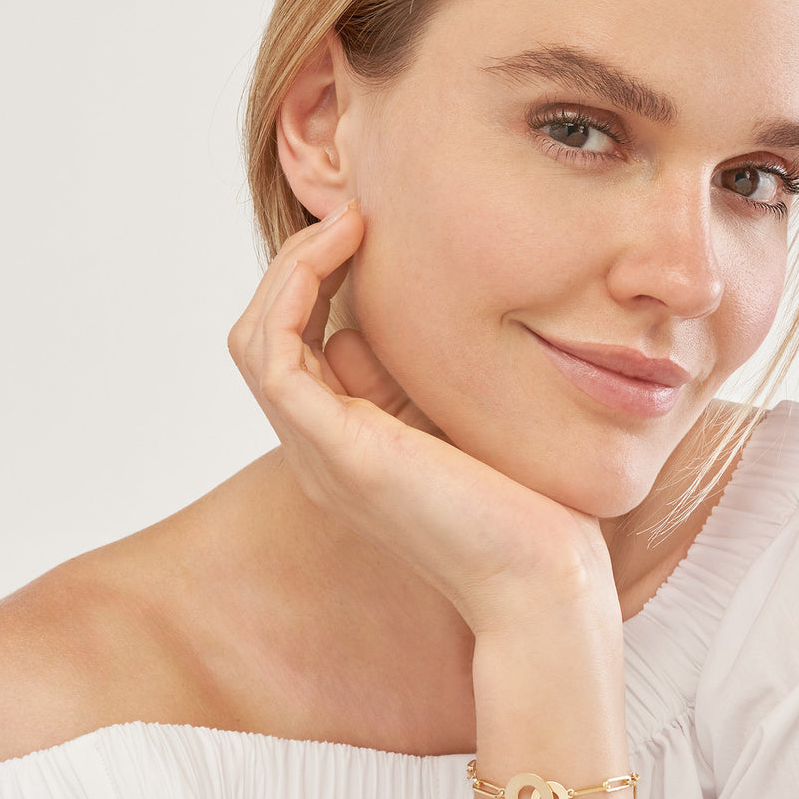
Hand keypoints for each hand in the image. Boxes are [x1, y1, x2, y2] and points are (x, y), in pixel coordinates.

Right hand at [227, 204, 618, 635]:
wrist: (542, 582)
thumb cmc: (526, 511)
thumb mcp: (469, 422)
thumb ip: (429, 380)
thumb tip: (406, 319)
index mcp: (351, 448)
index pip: (299, 352)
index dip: (321, 283)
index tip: (373, 234)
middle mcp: (322, 450)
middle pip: (266, 339)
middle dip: (300, 265)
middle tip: (355, 216)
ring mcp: (321, 452)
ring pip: (257, 339)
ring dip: (291, 268)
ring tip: (349, 224)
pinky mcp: (336, 448)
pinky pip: (272, 353)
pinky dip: (293, 289)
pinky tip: (345, 247)